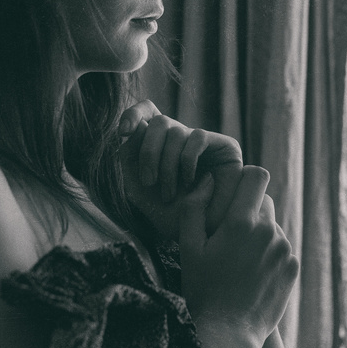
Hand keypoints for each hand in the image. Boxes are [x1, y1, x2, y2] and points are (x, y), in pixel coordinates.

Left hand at [118, 101, 242, 237]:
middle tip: (149, 182)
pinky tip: (189, 182)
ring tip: (169, 193)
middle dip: (148, 152)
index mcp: (159, 143)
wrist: (199, 235)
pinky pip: (197, 138)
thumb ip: (129, 158)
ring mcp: (202, 141)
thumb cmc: (169, 214)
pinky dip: (187, 161)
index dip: (134, 114)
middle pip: (159, 121)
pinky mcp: (223, 145)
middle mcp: (180, 138)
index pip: (147, 112)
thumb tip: (132, 128)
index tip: (123, 131)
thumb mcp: (138, 188)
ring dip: (167, 165)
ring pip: (176, 131)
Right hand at [177, 166, 299, 347]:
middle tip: (229, 235)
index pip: (257, 176)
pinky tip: (251, 275)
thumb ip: (194, 206)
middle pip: (264, 201)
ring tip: (239, 262)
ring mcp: (284, 250)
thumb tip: (209, 179)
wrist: (228, 333)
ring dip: (258, 235)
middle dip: (248, 211)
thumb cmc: (203, 289)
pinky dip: (268, 254)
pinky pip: (281, 248)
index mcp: (242, 222)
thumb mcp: (188, 247)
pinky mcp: (293, 267)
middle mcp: (269, 231)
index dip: (245, 179)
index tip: (233, 192)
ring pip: (272, 227)